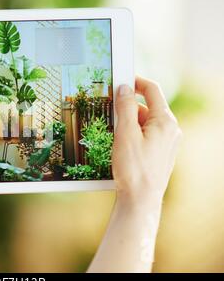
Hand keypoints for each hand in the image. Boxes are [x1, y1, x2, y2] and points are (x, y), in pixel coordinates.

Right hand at [88, 77, 181, 272]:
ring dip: (129, 122)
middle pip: (148, 107)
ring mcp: (167, 143)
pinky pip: (147, 135)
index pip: (152, 90)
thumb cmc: (133, 169)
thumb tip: (124, 88)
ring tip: (112, 133)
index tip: (120, 79)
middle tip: (108, 110)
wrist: (141, 201)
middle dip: (128, 106)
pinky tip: (120, 145)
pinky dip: (133, 134)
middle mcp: (170, 130)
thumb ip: (125, 107)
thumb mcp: (125, 134)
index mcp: (165, 122)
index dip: (136, 81)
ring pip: (146, 122)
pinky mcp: (160, 153)